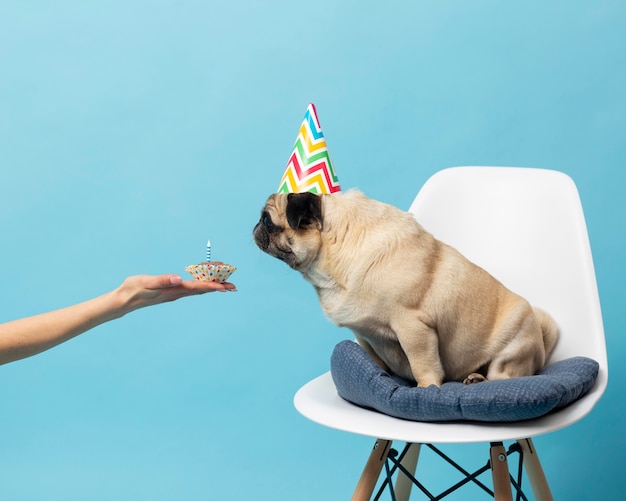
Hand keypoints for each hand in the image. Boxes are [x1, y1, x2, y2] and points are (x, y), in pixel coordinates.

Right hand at [116, 274, 236, 314]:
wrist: (123, 300)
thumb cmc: (133, 289)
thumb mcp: (146, 282)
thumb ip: (162, 280)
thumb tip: (178, 278)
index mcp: (173, 290)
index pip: (197, 287)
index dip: (212, 286)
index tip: (226, 287)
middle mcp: (176, 293)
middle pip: (201, 289)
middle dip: (218, 287)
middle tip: (234, 286)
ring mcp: (174, 294)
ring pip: (197, 290)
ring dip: (212, 287)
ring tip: (226, 286)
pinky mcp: (171, 292)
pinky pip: (191, 288)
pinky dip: (201, 285)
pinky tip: (205, 284)